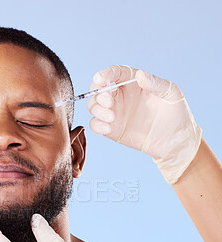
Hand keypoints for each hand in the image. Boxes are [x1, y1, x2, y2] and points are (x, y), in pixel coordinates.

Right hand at [87, 65, 201, 183]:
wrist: (175, 141)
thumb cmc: (175, 114)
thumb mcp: (170, 93)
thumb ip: (155, 83)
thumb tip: (139, 75)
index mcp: (132, 82)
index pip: (115, 73)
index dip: (105, 74)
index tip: (100, 79)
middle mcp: (120, 96)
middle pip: (99, 90)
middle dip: (99, 94)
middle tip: (109, 103)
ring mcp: (114, 112)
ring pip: (93, 106)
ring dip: (97, 110)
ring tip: (111, 118)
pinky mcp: (111, 129)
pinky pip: (95, 124)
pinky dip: (97, 125)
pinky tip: (108, 128)